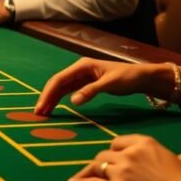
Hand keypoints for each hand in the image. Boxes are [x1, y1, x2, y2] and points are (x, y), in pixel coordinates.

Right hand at [35, 58, 175, 115]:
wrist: (142, 77)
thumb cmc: (128, 77)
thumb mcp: (110, 84)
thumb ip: (91, 91)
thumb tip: (73, 101)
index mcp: (82, 66)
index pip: (59, 79)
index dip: (48, 93)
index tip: (41, 107)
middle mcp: (79, 70)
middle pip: (57, 83)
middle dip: (47, 97)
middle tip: (38, 114)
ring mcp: (81, 77)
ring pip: (61, 88)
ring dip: (52, 100)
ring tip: (43, 113)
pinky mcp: (86, 84)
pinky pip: (69, 92)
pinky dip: (61, 100)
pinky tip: (55, 108)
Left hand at [68, 135, 180, 180]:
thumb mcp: (180, 162)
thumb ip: (175, 158)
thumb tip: (180, 158)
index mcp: (143, 142)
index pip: (117, 141)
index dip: (113, 150)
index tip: (112, 157)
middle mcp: (128, 153)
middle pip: (104, 154)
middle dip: (100, 162)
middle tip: (97, 169)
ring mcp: (120, 171)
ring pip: (96, 166)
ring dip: (89, 172)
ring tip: (80, 177)